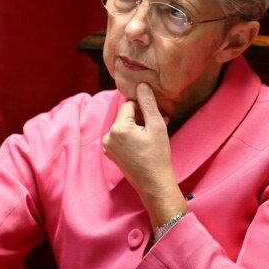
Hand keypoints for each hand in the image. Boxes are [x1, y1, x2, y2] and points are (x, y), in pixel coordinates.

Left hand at [102, 82, 186, 226]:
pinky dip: (133, 135)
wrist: (154, 184)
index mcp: (118, 128)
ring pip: (124, 126)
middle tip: (160, 123)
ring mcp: (107, 146)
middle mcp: (108, 136)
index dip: (144, 107)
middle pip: (126, 115)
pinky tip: (146, 141)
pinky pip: (121, 136)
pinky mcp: (111, 153)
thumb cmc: (158, 156)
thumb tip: (141, 84)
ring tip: (155, 133)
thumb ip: (148, 103)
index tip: (157, 114)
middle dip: (142, 116)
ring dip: (139, 126)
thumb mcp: (157, 126)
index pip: (129, 105)